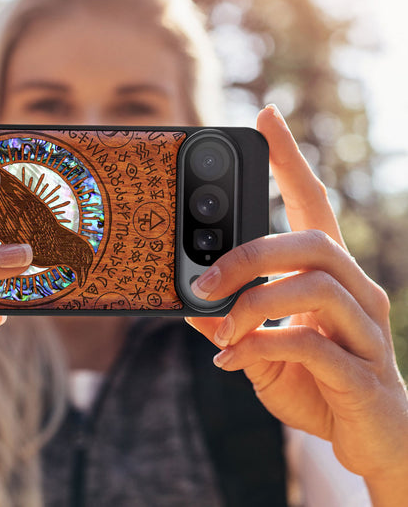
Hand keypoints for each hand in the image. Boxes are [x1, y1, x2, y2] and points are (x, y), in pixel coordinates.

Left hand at [186, 105, 407, 499]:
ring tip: (220, 329)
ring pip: (314, 286)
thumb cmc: (317, 383)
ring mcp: (367, 330)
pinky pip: (312, 344)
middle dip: (249, 254)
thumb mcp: (261, 346)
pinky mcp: (364, 373)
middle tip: (203, 279)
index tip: (266, 116)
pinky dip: (261, 347)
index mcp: (330, 275)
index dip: (290, 159)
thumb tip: (188, 302)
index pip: (313, 202)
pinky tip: (232, 361)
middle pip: (312, 241)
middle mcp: (357, 291)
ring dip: (253, 304)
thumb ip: (230, 322)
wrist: (371, 441)